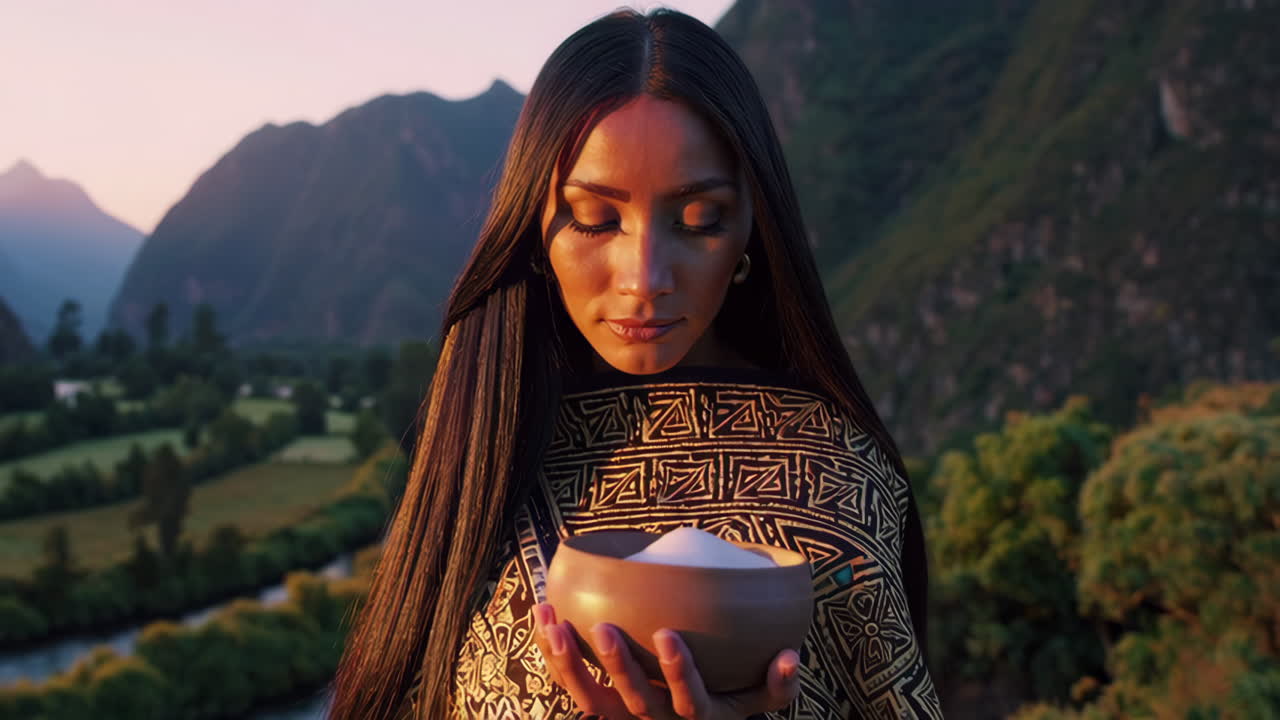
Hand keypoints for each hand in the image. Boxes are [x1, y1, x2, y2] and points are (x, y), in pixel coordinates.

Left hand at [531, 602, 800, 719]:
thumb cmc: (729, 700)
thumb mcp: (758, 698)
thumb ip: (777, 685)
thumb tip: (791, 655)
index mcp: (697, 715)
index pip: (688, 700)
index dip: (677, 672)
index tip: (667, 635)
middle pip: (632, 702)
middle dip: (616, 665)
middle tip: (602, 628)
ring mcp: (625, 716)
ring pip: (591, 700)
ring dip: (569, 662)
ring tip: (554, 621)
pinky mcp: (601, 707)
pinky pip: (571, 686)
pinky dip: (553, 654)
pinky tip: (543, 617)